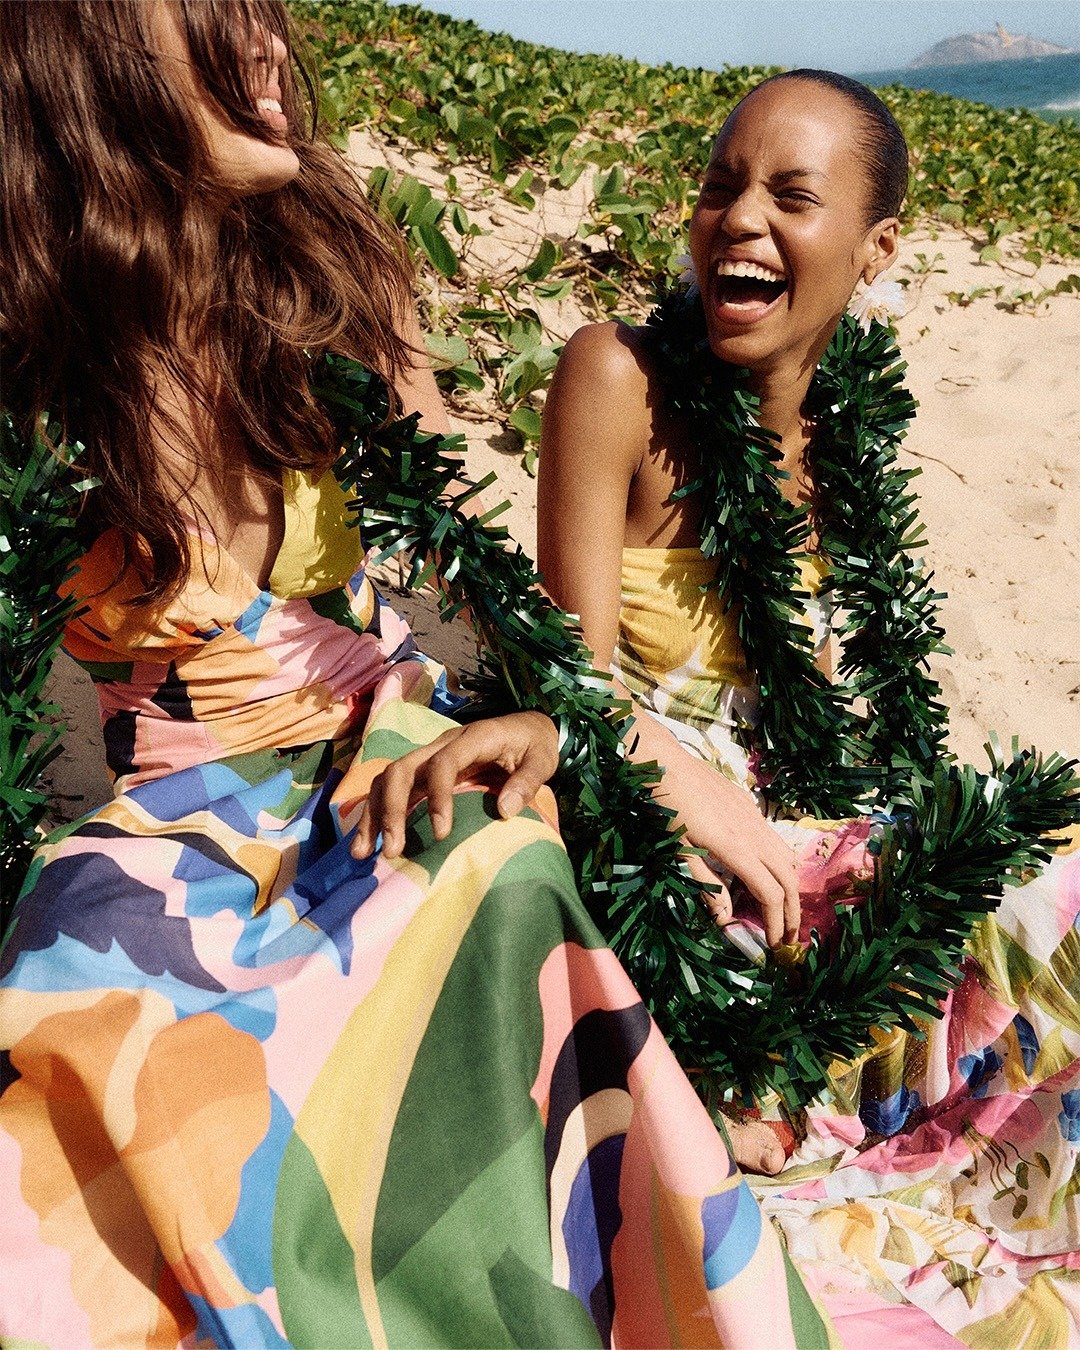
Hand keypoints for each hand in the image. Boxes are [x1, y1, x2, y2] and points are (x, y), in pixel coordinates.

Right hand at [343, 711, 558, 859]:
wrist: (528, 727)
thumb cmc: (535, 745)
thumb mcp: (543, 760)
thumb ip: (527, 783)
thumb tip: (503, 811)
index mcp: (472, 738)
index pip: (443, 764)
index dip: (437, 798)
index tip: (442, 835)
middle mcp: (443, 744)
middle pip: (402, 769)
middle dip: (392, 809)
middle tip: (393, 850)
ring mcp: (430, 756)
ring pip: (389, 778)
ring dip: (375, 813)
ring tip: (365, 852)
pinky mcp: (425, 770)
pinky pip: (394, 787)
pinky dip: (378, 812)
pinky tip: (370, 841)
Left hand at [656, 749, 799, 947]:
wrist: (663, 762)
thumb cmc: (665, 807)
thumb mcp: (680, 851)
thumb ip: (706, 885)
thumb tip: (727, 921)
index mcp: (737, 849)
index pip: (770, 894)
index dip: (775, 922)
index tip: (774, 944)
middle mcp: (754, 833)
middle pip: (788, 879)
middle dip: (792, 911)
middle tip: (788, 936)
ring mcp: (755, 817)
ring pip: (787, 857)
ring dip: (790, 887)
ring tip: (783, 910)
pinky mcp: (749, 807)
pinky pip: (776, 840)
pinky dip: (780, 864)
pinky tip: (767, 873)